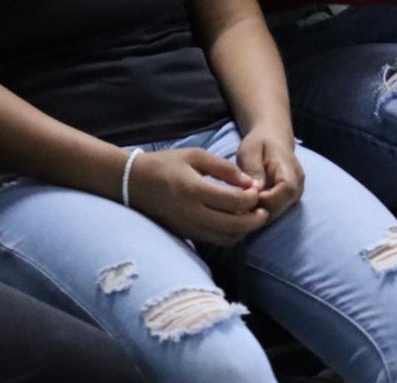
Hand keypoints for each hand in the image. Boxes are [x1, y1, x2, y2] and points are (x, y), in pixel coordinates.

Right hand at [126, 148, 268, 245]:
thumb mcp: (196, 156)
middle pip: (232, 226)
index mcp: (194, 190)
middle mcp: (190, 213)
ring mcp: (186, 227)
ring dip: (243, 231)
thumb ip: (225, 168)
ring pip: (224, 238)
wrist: (132, 182)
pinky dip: (228, 235)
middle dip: (254, 221)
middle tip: (263, 211)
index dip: (252, 199)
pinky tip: (234, 222)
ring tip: (251, 217)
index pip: (233, 202)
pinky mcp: (183, 234)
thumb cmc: (166, 164)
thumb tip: (250, 183)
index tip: (258, 190)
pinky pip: (212, 240)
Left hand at [235, 126, 303, 223]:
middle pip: (282, 207)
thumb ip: (253, 169)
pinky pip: (275, 213)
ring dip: (258, 216)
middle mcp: (298, 184)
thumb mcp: (250, 151)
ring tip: (238, 210)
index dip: (267, 199)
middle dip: (258, 212)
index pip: (286, 190)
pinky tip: (245, 210)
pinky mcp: (288, 201)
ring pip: (278, 214)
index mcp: (290, 168)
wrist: (273, 138)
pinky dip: (260, 215)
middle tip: (235, 209)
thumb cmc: (259, 143)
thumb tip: (256, 189)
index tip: (245, 198)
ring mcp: (294, 194)